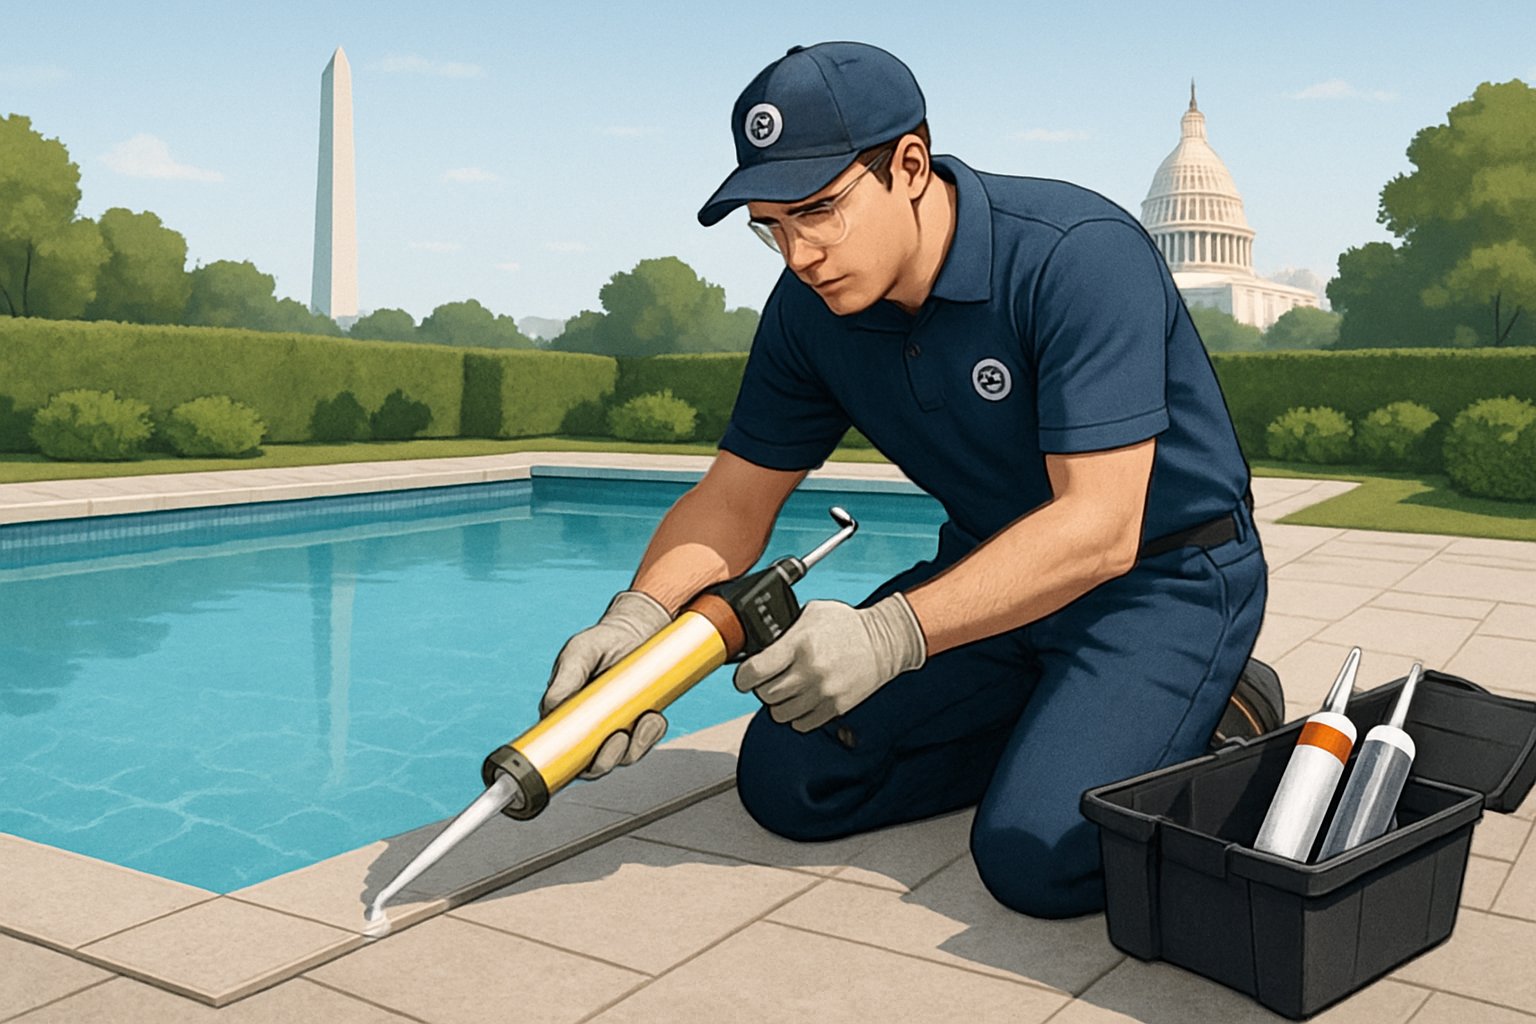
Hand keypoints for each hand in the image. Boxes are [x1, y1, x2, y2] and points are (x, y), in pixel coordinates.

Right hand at [542, 590, 672, 778]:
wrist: (636, 631)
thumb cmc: (601, 642)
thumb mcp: (580, 653)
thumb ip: (566, 679)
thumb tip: (551, 708)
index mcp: (566, 716)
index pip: (563, 752)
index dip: (576, 762)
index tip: (591, 751)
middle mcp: (589, 728)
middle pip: (594, 765)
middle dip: (609, 758)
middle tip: (621, 737)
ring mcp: (616, 728)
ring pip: (623, 757)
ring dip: (636, 745)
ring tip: (646, 718)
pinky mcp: (639, 725)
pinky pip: (646, 741)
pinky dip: (653, 733)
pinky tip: (655, 716)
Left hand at [733, 595, 926, 732]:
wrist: (884, 641)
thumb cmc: (846, 625)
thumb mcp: (811, 613)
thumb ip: (784, 631)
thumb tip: (758, 647)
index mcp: (799, 644)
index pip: (754, 671)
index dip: (743, 676)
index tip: (745, 675)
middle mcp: (810, 670)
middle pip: (765, 695)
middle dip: (762, 687)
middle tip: (770, 679)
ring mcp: (823, 692)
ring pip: (780, 714)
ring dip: (779, 704)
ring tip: (788, 690)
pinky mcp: (835, 708)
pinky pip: (800, 725)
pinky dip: (796, 716)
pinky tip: (802, 700)